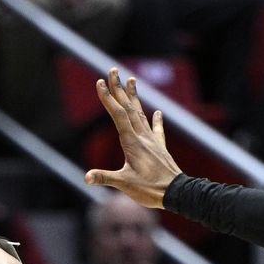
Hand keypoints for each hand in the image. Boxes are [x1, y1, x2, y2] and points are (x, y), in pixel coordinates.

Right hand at [84, 67, 181, 208]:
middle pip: (128, 108)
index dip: (108, 98)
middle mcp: (142, 137)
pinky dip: (156, 120)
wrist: (177, 193)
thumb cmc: (150, 190)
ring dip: (134, 97)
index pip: (118, 115)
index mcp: (132, 143)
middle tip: (113, 70)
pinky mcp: (160, 148)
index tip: (101, 82)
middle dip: (119, 89)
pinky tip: (158, 112)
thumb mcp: (124, 184)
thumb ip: (105, 178)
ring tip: (131, 80)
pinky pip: (157, 130)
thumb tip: (86, 177)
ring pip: (141, 114)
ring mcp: (152, 141)